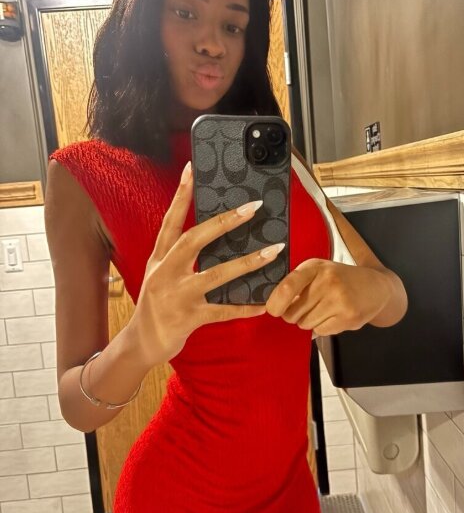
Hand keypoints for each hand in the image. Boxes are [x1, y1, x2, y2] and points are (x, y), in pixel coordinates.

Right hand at [129, 161, 284, 366]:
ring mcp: (177, 296)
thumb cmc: (157, 304)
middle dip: (225, 222)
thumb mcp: (161, 275)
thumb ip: (181, 256)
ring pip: (216, 274)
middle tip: (252, 207)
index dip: (182, 195)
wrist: (141, 343)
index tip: (193, 169)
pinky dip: (245, 307)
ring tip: (273, 252)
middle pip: (195, 239)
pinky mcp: (189, 318)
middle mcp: (165, 273)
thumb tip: (214, 233)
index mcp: (159, 258)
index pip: (170, 221)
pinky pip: (224, 311)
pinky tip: (264, 303)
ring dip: (248, 263)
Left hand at [265, 258, 392, 335]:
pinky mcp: (348, 317)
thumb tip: (272, 306)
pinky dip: (323, 328)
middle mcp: (327, 281)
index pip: (287, 287)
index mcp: (315, 267)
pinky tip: (333, 316)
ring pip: (305, 324)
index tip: (273, 310)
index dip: (275, 303)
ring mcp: (339, 300)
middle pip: (292, 312)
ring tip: (323, 310)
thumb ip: (296, 283)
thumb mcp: (318, 271)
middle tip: (307, 307)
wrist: (376, 287)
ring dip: (309, 322)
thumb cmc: (339, 280)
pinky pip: (321, 331)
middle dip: (294, 315)